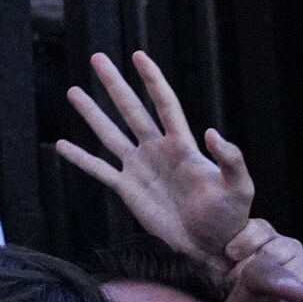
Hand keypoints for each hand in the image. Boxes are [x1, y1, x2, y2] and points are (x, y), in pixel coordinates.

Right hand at [56, 50, 252, 265]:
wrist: (212, 246)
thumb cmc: (230, 216)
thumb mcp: (239, 187)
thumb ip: (230, 160)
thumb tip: (212, 132)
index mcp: (183, 146)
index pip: (165, 104)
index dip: (152, 80)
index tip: (138, 56)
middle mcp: (157, 150)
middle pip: (131, 110)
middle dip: (114, 84)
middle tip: (97, 58)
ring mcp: (140, 168)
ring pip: (110, 134)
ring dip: (92, 113)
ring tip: (74, 92)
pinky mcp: (128, 189)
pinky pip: (99, 170)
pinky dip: (81, 159)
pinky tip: (62, 146)